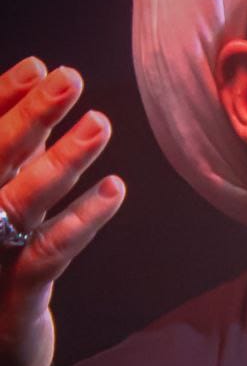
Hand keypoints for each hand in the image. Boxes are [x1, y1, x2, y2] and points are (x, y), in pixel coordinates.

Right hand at [0, 57, 124, 365]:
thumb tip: (33, 107)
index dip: (4, 101)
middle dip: (31, 115)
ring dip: (64, 160)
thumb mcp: (6, 221)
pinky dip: (82, 221)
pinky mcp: (14, 300)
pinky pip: (47, 254)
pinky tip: (116, 191)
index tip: (38, 65)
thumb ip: (14, 169)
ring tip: (102, 123)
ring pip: (23, 201)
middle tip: (69, 76)